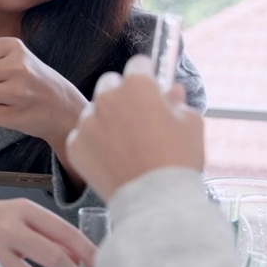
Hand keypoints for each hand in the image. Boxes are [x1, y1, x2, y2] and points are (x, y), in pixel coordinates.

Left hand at [65, 55, 203, 200]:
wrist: (155, 201)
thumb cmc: (177, 161)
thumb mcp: (190, 124)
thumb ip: (177, 102)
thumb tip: (172, 90)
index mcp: (137, 85)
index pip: (138, 64)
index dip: (147, 75)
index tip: (150, 85)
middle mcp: (107, 97)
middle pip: (111, 84)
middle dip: (123, 96)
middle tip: (138, 119)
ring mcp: (88, 121)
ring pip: (95, 111)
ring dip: (107, 120)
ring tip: (127, 145)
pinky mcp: (75, 144)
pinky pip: (84, 135)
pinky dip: (94, 144)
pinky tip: (112, 159)